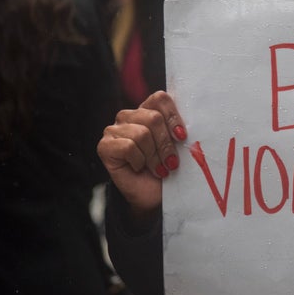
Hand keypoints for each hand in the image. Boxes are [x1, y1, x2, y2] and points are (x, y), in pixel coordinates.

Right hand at [97, 91, 187, 222]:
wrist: (153, 196)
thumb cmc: (167, 168)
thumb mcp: (177, 145)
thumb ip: (178, 129)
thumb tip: (189, 124)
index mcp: (148, 111)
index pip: (160, 98)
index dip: (173, 117)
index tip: (182, 136)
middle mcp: (129, 117)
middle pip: (153, 118)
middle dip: (166, 144)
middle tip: (171, 162)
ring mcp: (114, 130)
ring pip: (141, 133)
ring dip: (154, 156)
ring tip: (159, 168)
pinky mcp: (105, 146)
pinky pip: (128, 147)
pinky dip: (139, 161)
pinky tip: (140, 168)